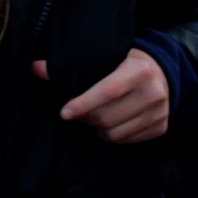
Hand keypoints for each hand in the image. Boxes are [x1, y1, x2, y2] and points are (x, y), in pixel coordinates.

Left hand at [34, 48, 170, 143]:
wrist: (163, 71)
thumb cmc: (125, 63)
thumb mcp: (105, 57)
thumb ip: (71, 64)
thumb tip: (35, 68)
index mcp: (139, 70)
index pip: (108, 90)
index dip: (84, 103)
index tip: (64, 112)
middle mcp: (154, 92)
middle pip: (108, 117)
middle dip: (86, 118)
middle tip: (76, 112)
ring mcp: (160, 112)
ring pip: (116, 133)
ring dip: (97, 129)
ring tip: (91, 118)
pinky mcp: (161, 127)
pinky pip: (128, 140)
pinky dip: (112, 136)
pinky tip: (107, 124)